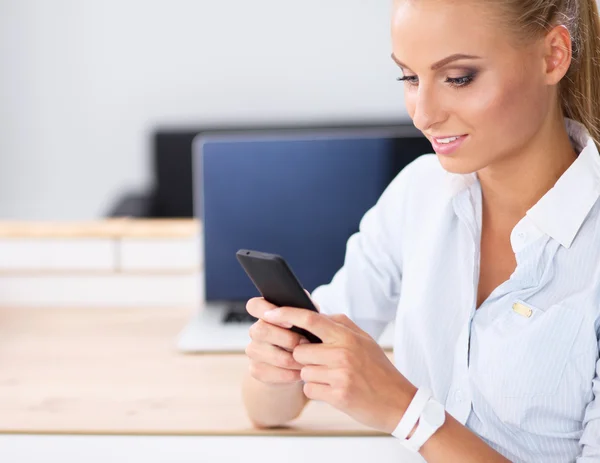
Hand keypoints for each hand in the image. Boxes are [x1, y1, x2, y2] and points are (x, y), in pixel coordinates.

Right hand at [244, 297, 310, 385]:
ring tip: (308, 360)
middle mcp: (255, 331)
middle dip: (288, 339)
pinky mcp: (256, 370)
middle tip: (305, 343)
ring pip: (272, 355)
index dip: (268, 311)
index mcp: (265, 313)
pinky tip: (300, 372)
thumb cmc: (303, 336)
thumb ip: (306, 310)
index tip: (288, 322)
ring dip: (294, 359)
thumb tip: (309, 304)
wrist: (295, 365)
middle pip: (261, 331)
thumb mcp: (306, 321)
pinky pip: (273, 373)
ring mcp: (253, 351)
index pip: (254, 305)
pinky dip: (291, 374)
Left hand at [262, 307, 417, 433]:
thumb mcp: (364, 340)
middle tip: (324, 364)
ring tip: (335, 379)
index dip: (287, 314)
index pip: (311, 319)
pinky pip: (309, 390)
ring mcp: (340, 374)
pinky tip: (335, 391)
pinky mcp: (338, 395)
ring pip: (303, 372)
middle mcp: (343, 352)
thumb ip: (340, 325)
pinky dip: (318, 392)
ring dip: (312, 377)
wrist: (399, 402)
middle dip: (305, 359)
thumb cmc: (379, 370)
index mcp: (348, 336)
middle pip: (300, 350)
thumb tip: (314, 315)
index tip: (270, 313)